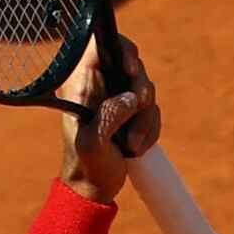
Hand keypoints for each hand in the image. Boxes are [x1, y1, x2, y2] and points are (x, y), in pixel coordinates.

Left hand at [58, 43, 160, 204]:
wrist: (94, 188)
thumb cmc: (85, 165)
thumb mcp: (92, 143)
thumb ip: (107, 116)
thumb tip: (129, 99)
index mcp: (81, 84)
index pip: (101, 45)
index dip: (122, 49)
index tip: (130, 69)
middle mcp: (99, 85)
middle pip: (132, 65)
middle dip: (141, 91)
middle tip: (139, 108)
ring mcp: (117, 98)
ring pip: (146, 90)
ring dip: (145, 119)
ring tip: (131, 144)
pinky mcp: (132, 113)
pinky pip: (153, 111)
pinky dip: (151, 129)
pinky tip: (137, 147)